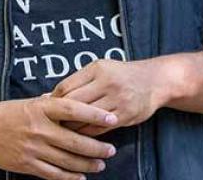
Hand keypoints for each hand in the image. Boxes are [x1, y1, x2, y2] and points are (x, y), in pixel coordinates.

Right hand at [0, 95, 118, 179]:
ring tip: (100, 165)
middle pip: (74, 140)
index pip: (73, 110)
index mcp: (41, 108)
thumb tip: (78, 102)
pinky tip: (80, 177)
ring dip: (86, 164)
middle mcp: (38, 127)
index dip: (94, 115)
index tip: (111, 119)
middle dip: (96, 147)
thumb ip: (53, 105)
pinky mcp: (26, 164)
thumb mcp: (30, 102)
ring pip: (66, 160)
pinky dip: (69, 177)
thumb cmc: (8, 113)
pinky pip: (53, 174)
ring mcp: (32, 148)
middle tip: (111, 150)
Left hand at [52, 59, 168, 136]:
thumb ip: (77, 80)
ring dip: (72, 127)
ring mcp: (117, 100)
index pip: (66, 87)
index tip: (48, 108)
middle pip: (73, 104)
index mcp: (98, 69)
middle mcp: (107, 83)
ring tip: (64, 131)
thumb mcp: (101, 68)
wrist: (155, 81)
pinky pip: (99, 129)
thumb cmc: (122, 74)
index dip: (53, 100)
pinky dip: (87, 133)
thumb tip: (49, 96)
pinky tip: (81, 134)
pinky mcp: (125, 116)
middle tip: (52, 123)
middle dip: (60, 116)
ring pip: (85, 119)